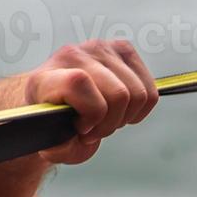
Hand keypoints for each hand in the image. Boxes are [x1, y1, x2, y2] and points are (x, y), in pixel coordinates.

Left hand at [25, 40, 159, 165]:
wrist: (57, 103)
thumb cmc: (56, 123)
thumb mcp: (53, 144)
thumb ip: (61, 147)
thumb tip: (75, 139)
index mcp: (47, 76)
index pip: (79, 82)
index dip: (91, 113)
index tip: (82, 127)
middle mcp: (73, 56)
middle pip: (119, 94)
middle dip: (112, 122)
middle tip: (96, 128)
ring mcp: (100, 49)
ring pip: (137, 93)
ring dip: (126, 115)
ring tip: (107, 118)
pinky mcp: (123, 51)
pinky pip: (150, 90)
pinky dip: (141, 108)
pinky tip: (122, 110)